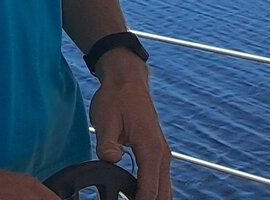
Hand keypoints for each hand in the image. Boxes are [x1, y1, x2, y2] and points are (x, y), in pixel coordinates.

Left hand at [89, 52, 171, 199]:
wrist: (127, 81)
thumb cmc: (115, 98)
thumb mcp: (105, 119)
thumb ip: (107, 143)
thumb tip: (112, 161)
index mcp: (150, 149)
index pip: (150, 189)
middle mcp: (162, 155)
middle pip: (162, 194)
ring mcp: (162, 155)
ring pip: (164, 189)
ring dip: (152, 198)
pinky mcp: (157, 154)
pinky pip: (160, 180)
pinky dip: (154, 191)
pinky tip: (139, 196)